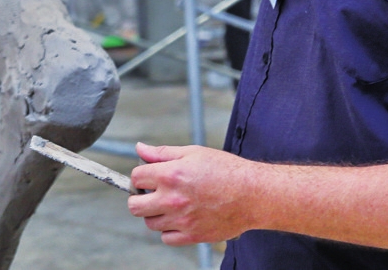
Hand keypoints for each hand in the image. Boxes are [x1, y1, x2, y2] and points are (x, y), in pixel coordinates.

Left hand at [128, 143, 259, 244]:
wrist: (252, 194)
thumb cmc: (226, 170)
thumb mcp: (193, 152)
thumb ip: (162, 153)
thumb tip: (140, 149)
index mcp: (170, 175)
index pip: (136, 178)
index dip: (140, 176)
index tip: (148, 177)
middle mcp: (172, 199)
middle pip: (135, 206)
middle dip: (140, 198)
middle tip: (152, 194)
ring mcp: (182, 220)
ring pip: (150, 223)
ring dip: (155, 214)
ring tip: (170, 205)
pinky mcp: (192, 236)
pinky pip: (167, 238)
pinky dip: (169, 231)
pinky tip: (180, 219)